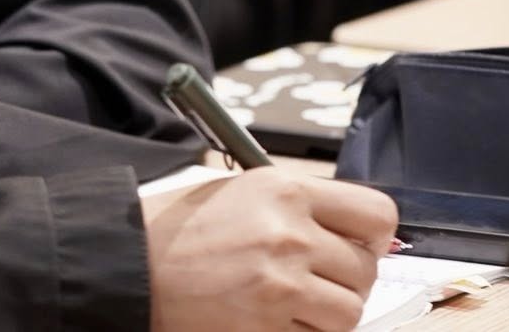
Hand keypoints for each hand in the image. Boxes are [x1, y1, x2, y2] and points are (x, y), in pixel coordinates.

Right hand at [143, 169, 397, 331]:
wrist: (132, 264)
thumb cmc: (182, 228)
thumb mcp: (245, 192)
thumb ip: (301, 207)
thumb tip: (356, 234)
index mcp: (287, 191)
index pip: (376, 215)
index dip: (376, 236)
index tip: (363, 245)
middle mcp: (290, 235)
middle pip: (365, 270)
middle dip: (347, 280)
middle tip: (316, 279)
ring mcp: (279, 286)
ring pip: (348, 313)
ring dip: (329, 314)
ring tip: (295, 304)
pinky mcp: (265, 329)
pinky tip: (275, 320)